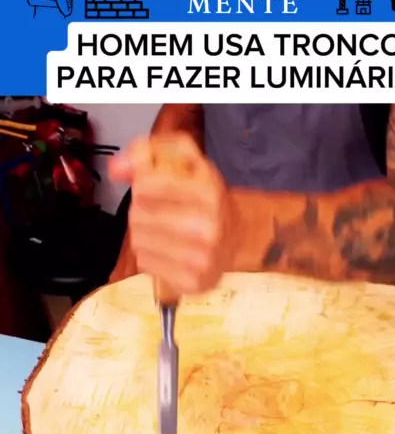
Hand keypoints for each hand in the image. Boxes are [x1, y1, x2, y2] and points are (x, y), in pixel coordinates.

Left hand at [109, 133, 236, 297]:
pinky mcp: (193, 281)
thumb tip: (117, 167)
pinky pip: (146, 264)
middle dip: (141, 211)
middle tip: (158, 212)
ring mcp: (202, 258)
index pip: (145, 186)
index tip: (151, 187)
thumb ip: (148, 152)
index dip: (142, 185)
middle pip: (138, 215)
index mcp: (209, 192)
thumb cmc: (205, 199)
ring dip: (143, 234)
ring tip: (161, 232)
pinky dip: (149, 256)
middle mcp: (208, 227)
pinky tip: (165, 251)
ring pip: (139, 241)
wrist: (238, 238)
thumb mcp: (186, 162)